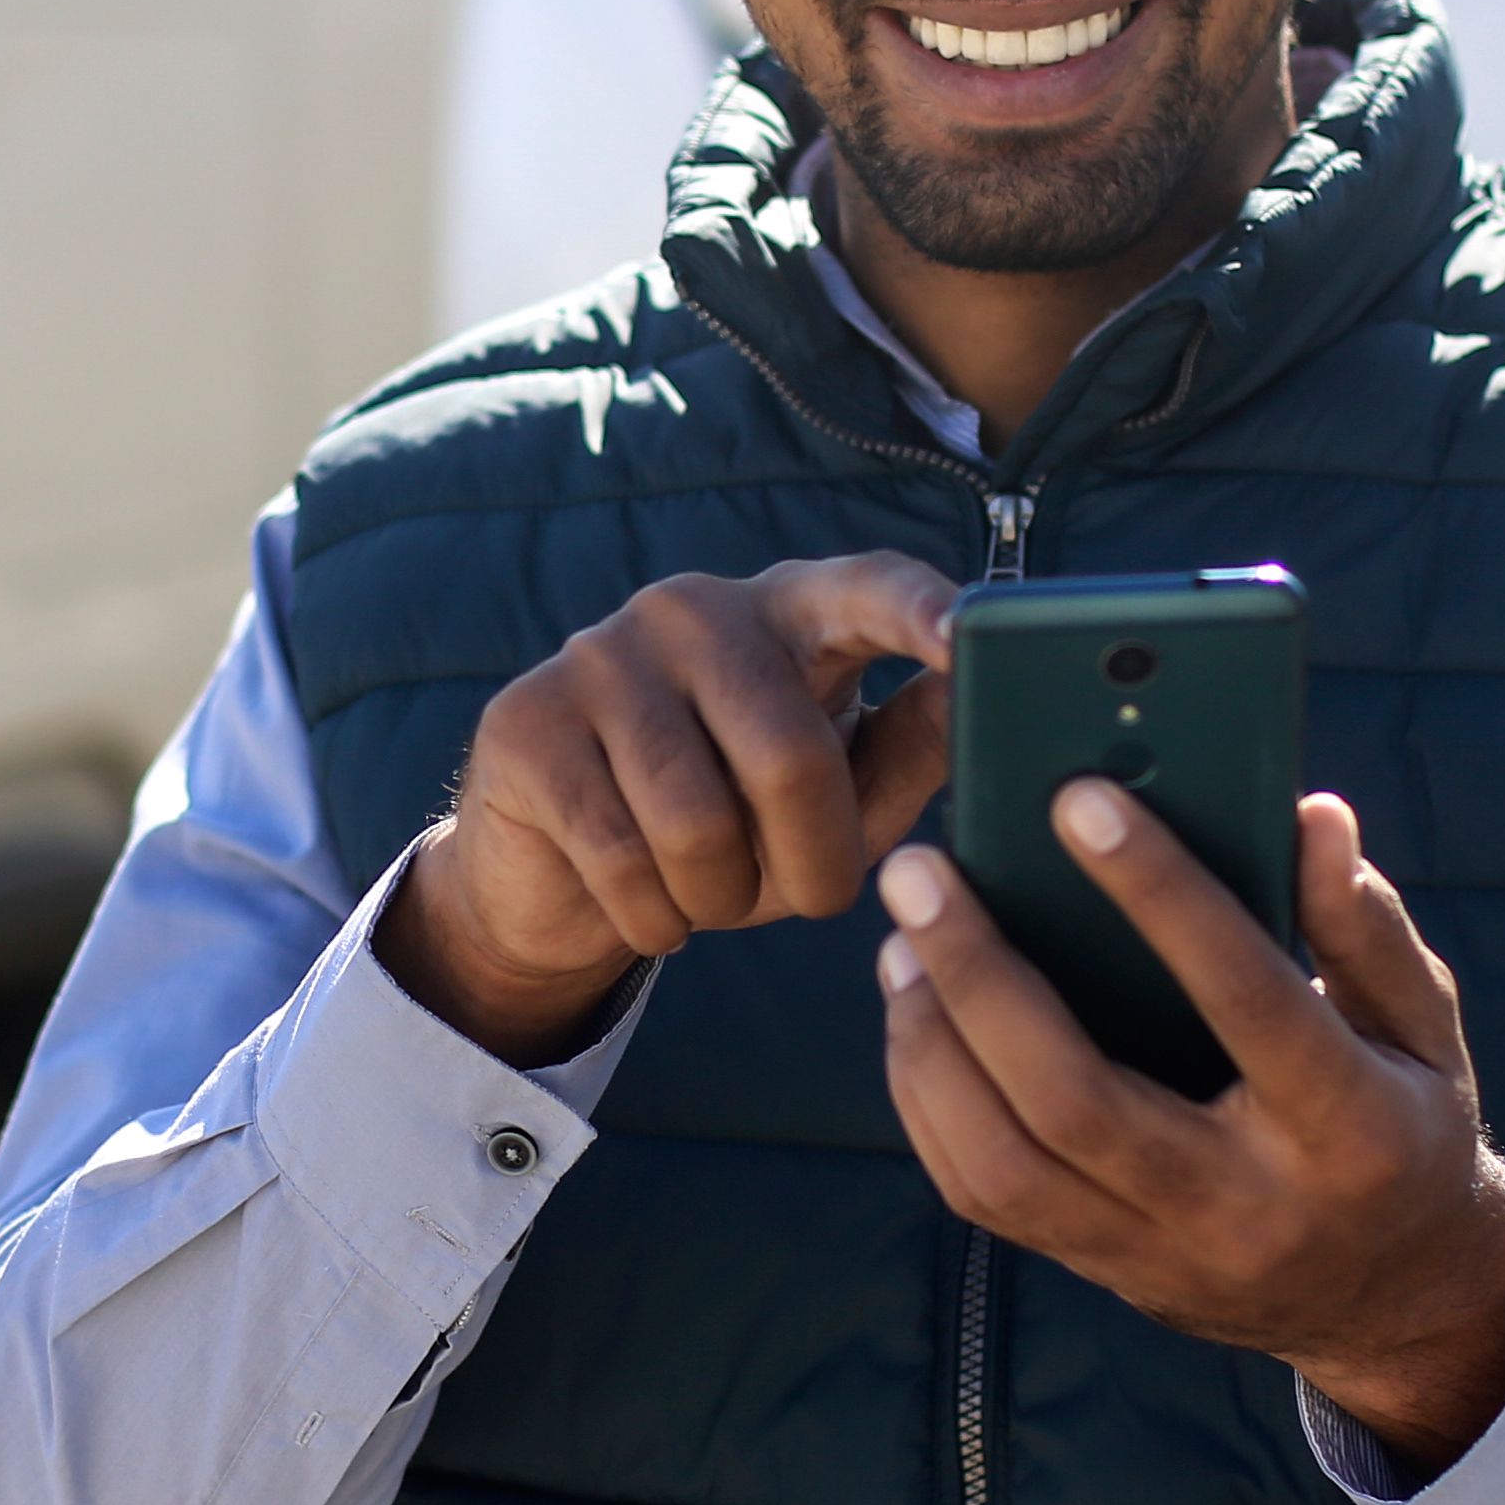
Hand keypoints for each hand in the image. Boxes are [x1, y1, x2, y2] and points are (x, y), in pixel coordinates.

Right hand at [379, 552, 964, 1062]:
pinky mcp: (527, 721)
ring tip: (713, 895)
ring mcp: (601, 654)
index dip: (918, 609)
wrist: (563, 876)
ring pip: (697, 821)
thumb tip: (978, 694)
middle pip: (789, 754)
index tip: (969, 636)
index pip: (865, 586)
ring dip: (723, 900)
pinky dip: (653, 918)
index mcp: (788, 612)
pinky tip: (649, 906)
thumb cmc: (734, 830)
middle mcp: (694, 609)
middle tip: (808, 899)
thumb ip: (911, 751)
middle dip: (814, 864)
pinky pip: (618, 856)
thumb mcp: (837, 802)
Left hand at [873, 785, 1504, 1470]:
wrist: (1394, 1302)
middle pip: (1077, 1100)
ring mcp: (1162, 1253)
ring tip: (902, 943)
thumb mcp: (1422, 1027)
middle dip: (981, 975)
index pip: (1246, 998)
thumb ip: (1368, 925)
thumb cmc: (1403, 1121)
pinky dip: (930, 1102)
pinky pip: (984, 1198)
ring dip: (933, 1044)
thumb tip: (1311, 813)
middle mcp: (1244, 1204)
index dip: (1163, 895)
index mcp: (1347, 1128)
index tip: (1078, 798)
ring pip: (1005, 1164)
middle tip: (919, 872)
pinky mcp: (1103, 1272)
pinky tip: (917, 1017)